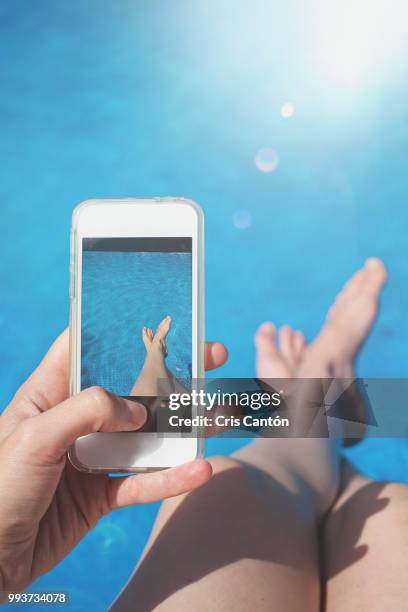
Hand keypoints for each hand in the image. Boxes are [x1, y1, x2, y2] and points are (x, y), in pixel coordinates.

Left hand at [0, 331, 227, 592]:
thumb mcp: (34, 437)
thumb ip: (86, 412)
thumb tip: (137, 410)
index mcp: (49, 394)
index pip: (84, 348)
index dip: (118, 330)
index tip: (157, 319)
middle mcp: (75, 420)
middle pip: (131, 388)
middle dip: (171, 373)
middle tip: (210, 356)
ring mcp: (92, 456)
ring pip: (146, 435)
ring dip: (183, 427)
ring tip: (219, 414)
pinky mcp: (102, 493)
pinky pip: (143, 481)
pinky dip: (171, 478)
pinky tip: (198, 471)